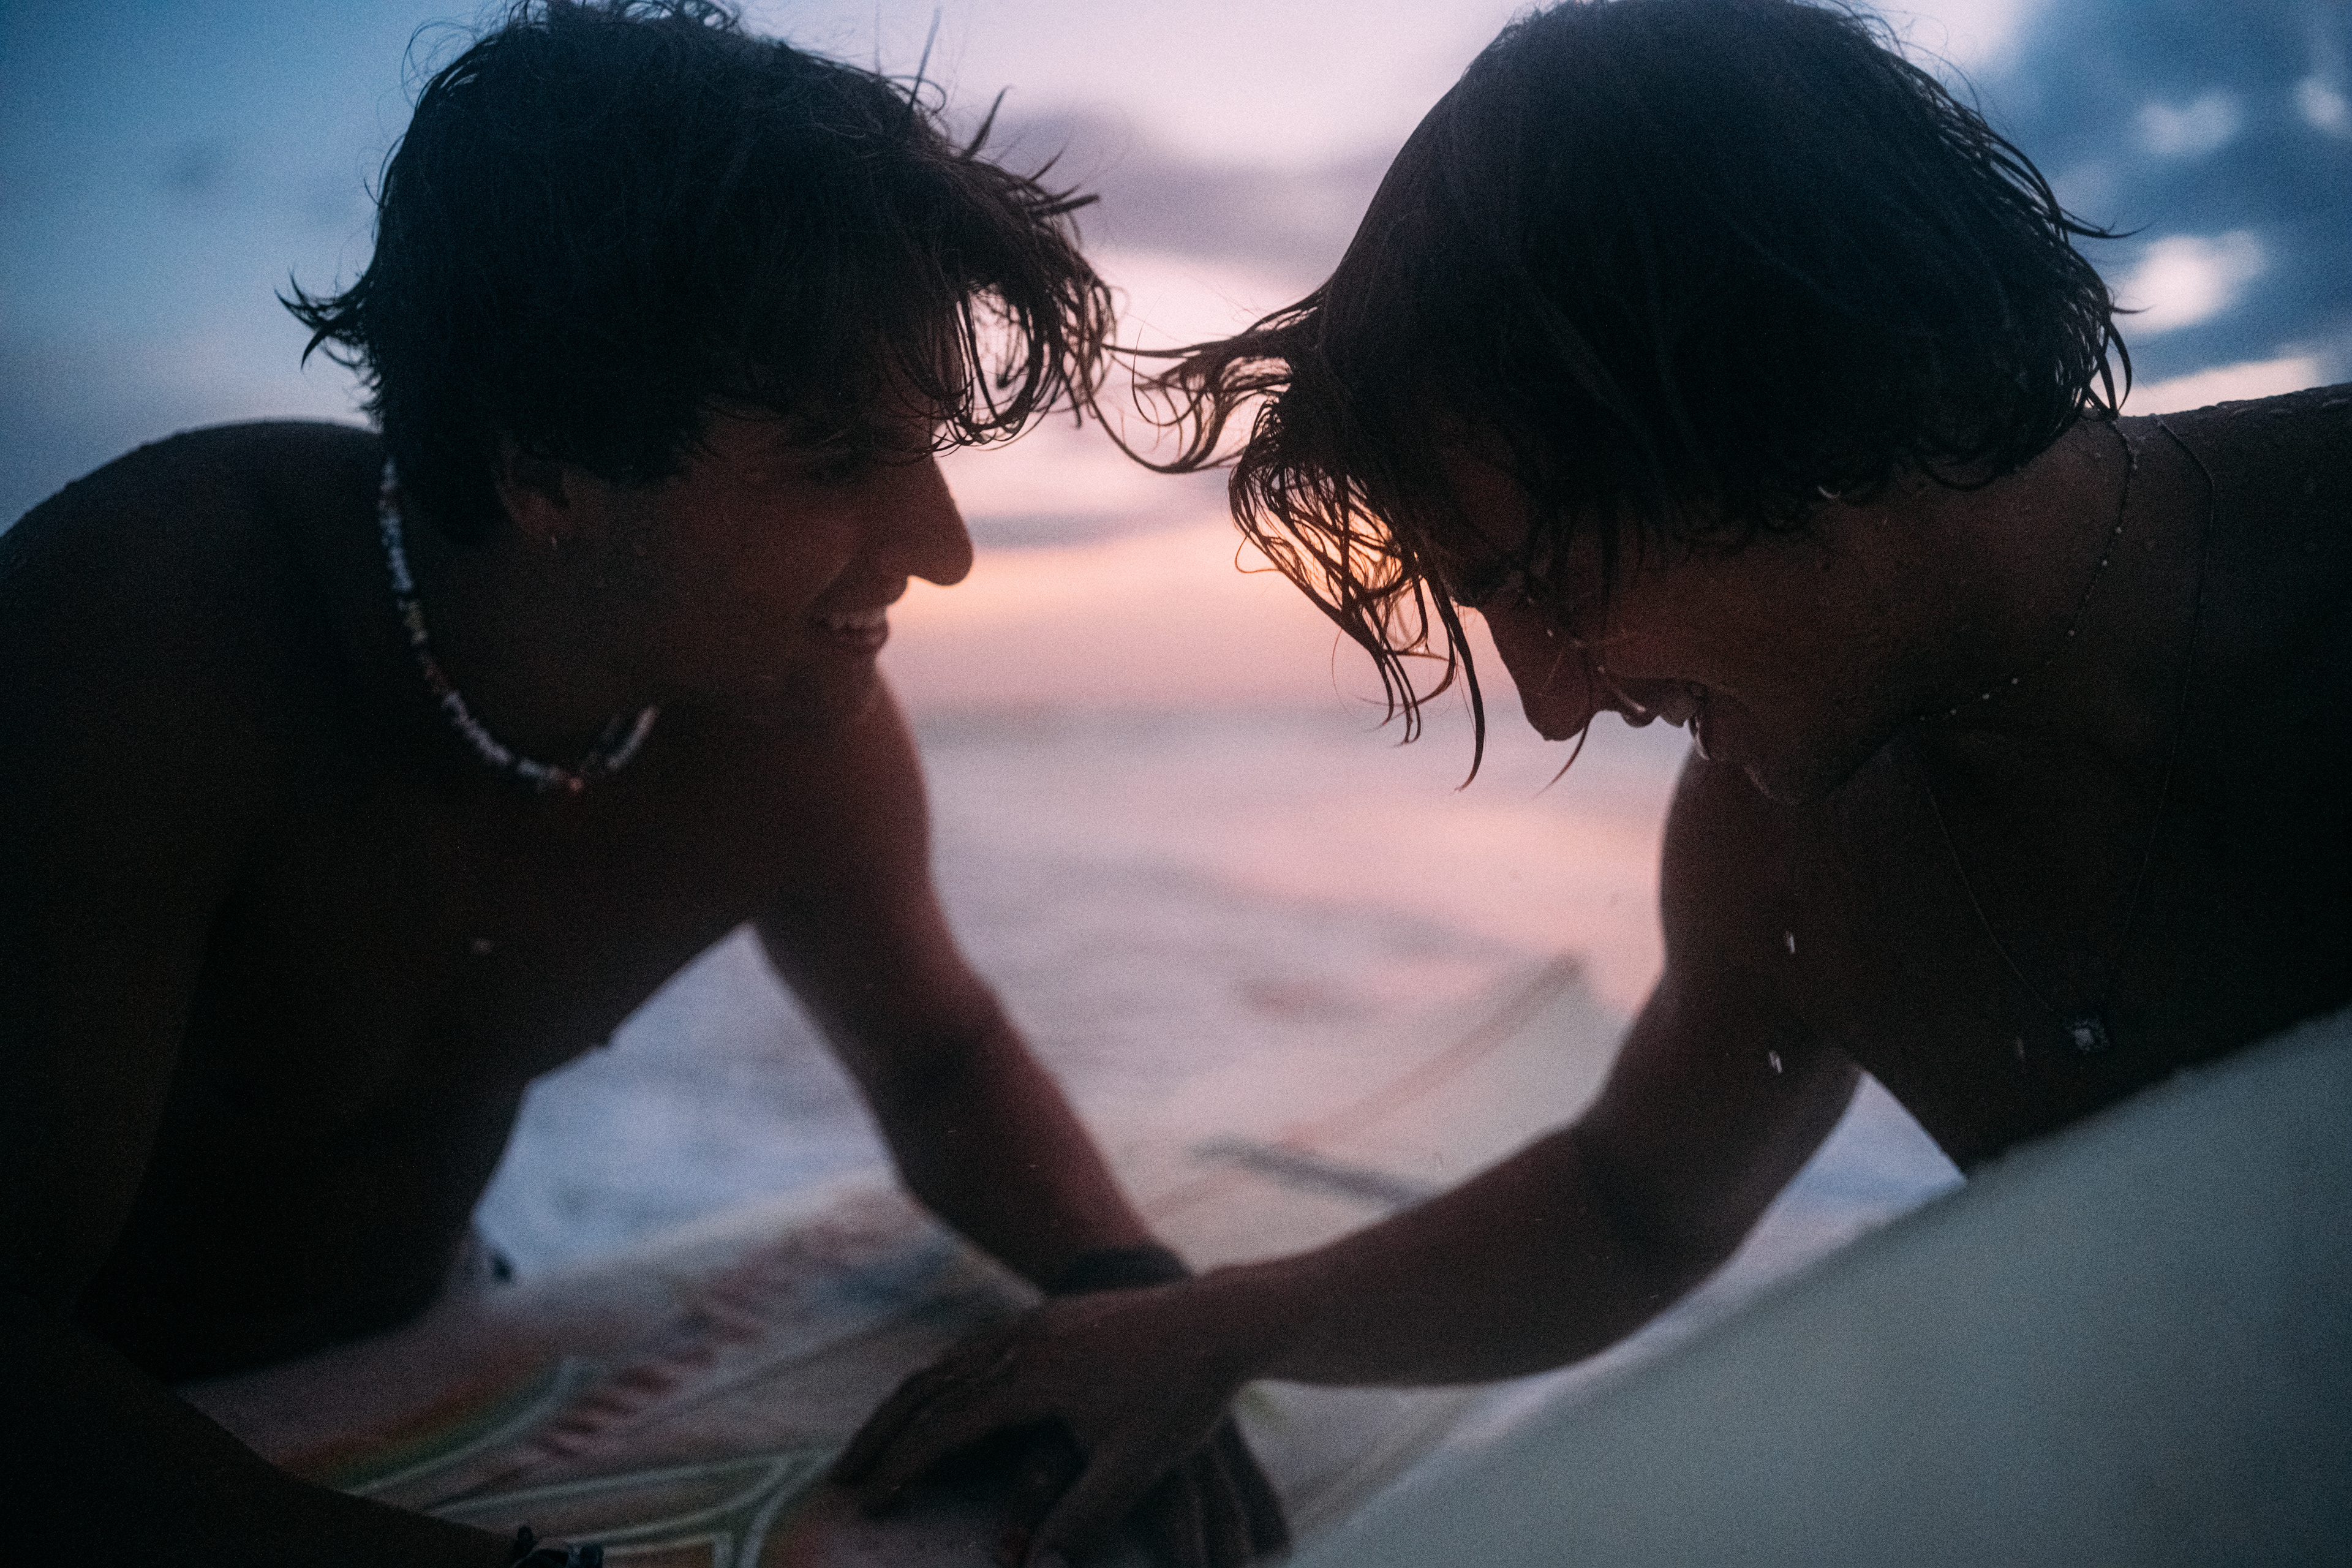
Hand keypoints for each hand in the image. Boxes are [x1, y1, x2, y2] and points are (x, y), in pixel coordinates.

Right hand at [833, 1283, 1288, 1565]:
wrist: (1223, 1318)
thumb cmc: (1182, 1394)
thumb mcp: (1135, 1464)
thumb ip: (1084, 1518)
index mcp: (1031, 1374)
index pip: (945, 1425)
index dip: (903, 1466)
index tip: (868, 1503)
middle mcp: (1021, 1340)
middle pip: (928, 1387)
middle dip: (882, 1434)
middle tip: (842, 1477)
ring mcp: (1035, 1323)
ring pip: (949, 1365)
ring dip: (907, 1406)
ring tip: (877, 1445)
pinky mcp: (1052, 1319)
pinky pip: (977, 1352)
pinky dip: (943, 1384)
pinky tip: (938, 1407)